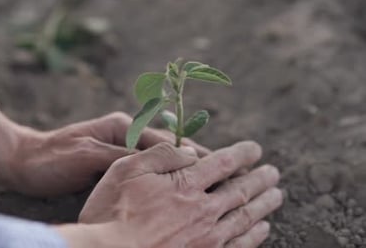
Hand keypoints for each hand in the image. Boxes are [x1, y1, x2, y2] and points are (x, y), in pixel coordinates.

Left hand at [6, 112, 210, 195]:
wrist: (22, 162)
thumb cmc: (52, 160)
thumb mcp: (88, 158)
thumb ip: (124, 157)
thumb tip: (163, 159)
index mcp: (121, 127)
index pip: (166, 141)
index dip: (192, 154)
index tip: (218, 164)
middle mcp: (124, 133)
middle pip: (168, 147)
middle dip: (194, 160)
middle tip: (224, 172)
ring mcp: (119, 146)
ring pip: (159, 157)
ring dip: (182, 168)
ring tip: (208, 181)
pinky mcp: (112, 160)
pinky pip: (145, 167)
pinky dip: (163, 176)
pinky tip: (175, 188)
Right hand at [78, 141, 281, 247]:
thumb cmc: (112, 210)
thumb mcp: (128, 168)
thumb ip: (162, 156)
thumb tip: (190, 152)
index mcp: (185, 184)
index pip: (223, 163)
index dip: (242, 153)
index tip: (255, 149)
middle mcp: (202, 210)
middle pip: (241, 190)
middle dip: (260, 179)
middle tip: (274, 172)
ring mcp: (206, 238)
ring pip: (245, 217)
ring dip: (265, 205)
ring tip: (277, 196)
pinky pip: (239, 246)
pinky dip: (254, 236)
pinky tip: (262, 229)